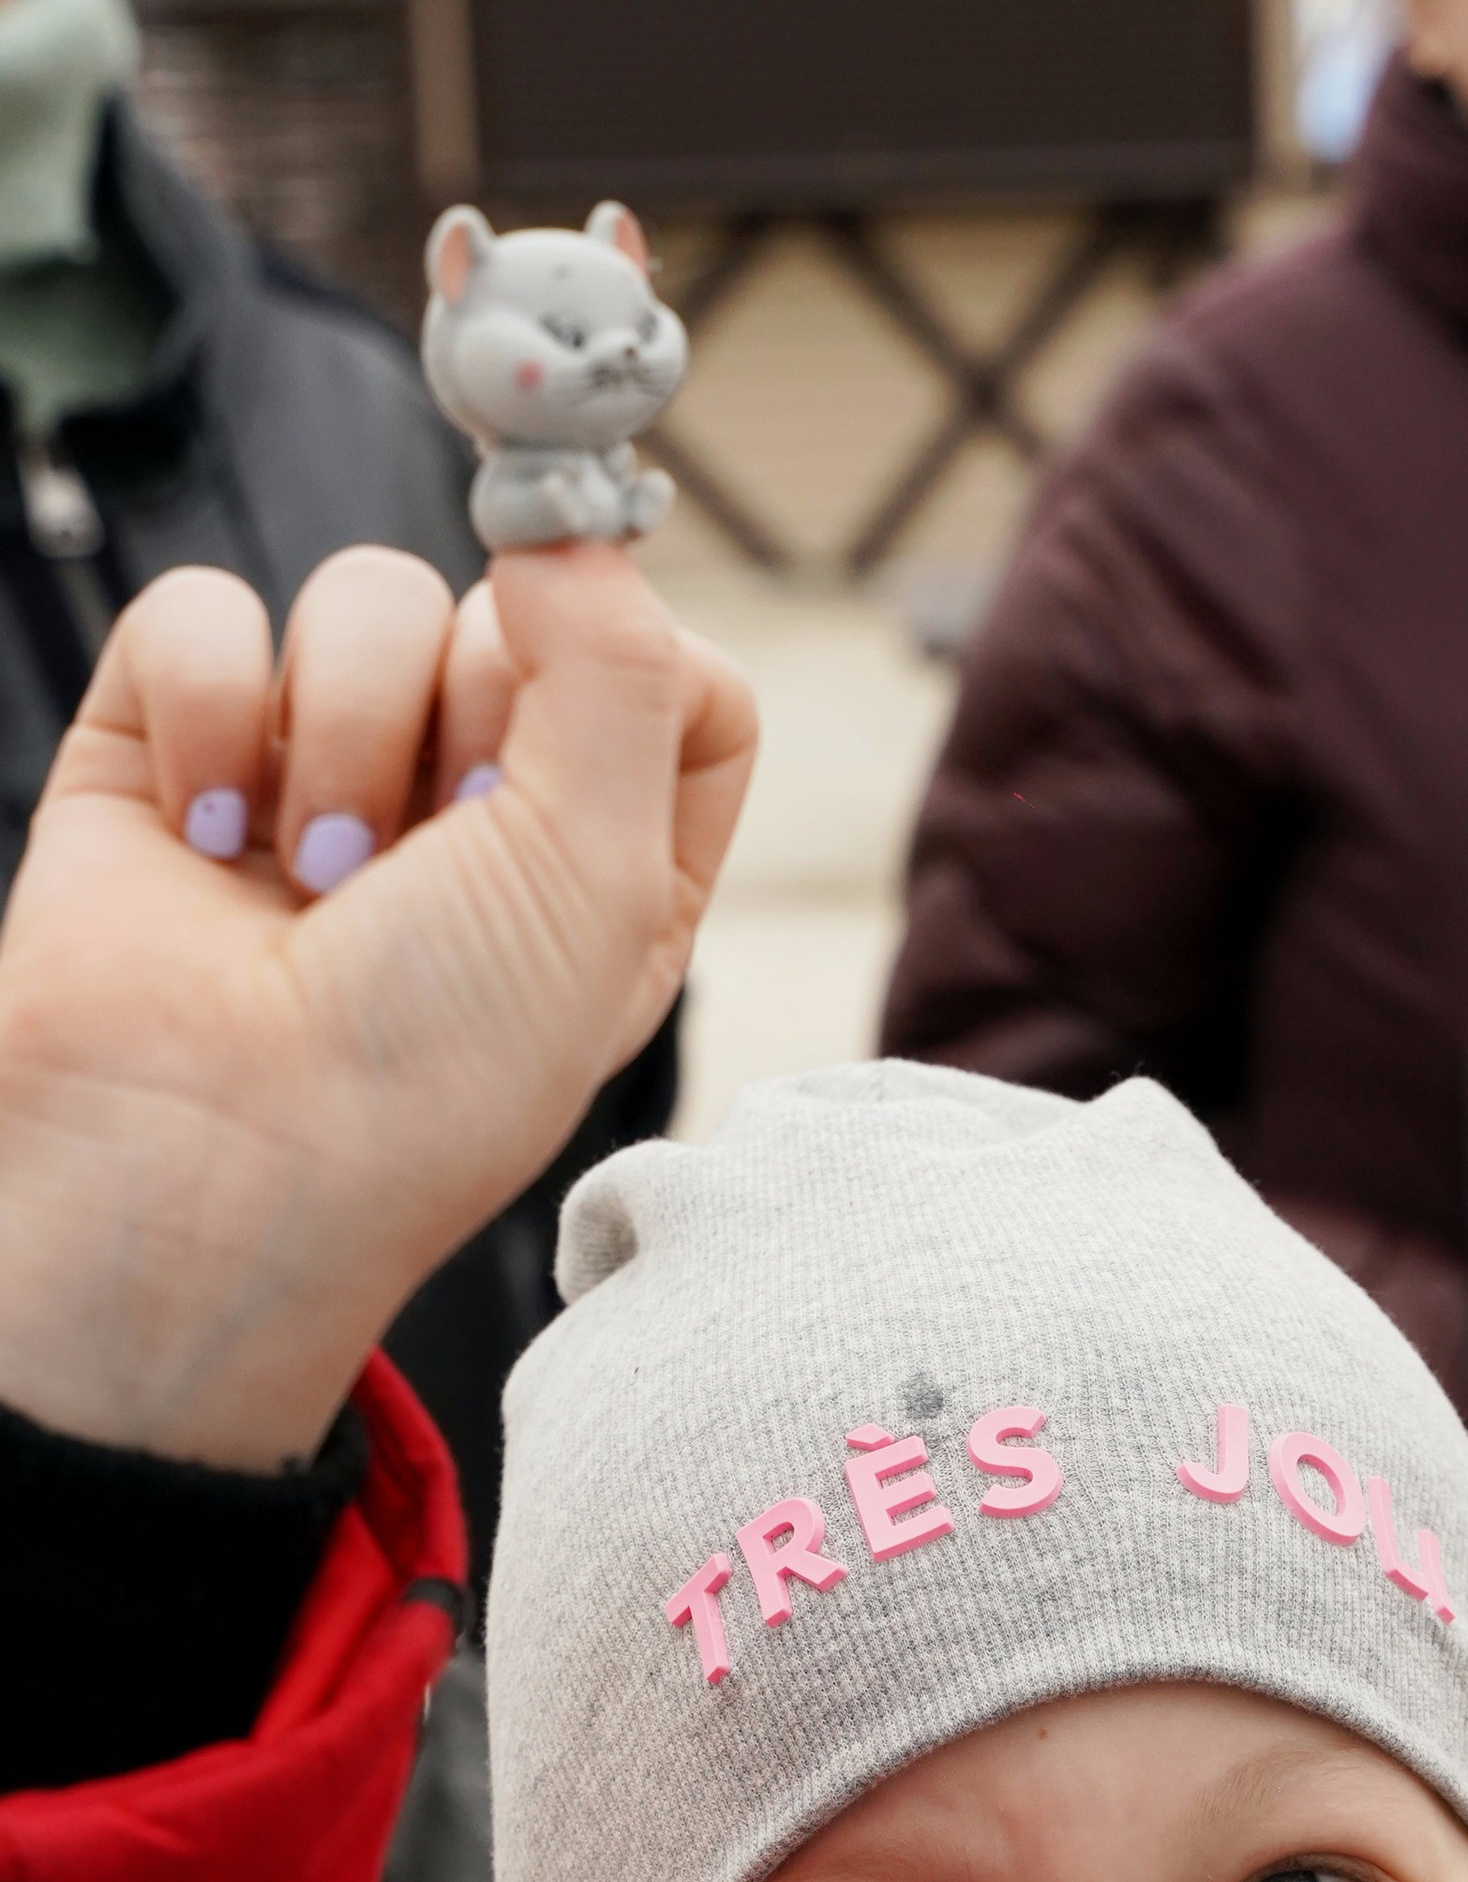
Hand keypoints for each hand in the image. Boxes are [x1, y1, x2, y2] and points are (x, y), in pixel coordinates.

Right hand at [0, 541, 754, 1467]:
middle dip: (467, 720)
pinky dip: (204, 710)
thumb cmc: (429, 1066)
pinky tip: (207, 837)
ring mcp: (323, 775)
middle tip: (426, 859)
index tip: (569, 711)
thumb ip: (626, 670)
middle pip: (516, 614)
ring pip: (367, 596)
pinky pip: (204, 610)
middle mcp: (478, 817)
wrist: (210, 1159)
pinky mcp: (177, 748)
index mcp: (614, 867)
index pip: (677, 676)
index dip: (631, 668)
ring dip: (340, 731)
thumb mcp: (598, 877)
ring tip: (316, 879)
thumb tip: (570, 524)